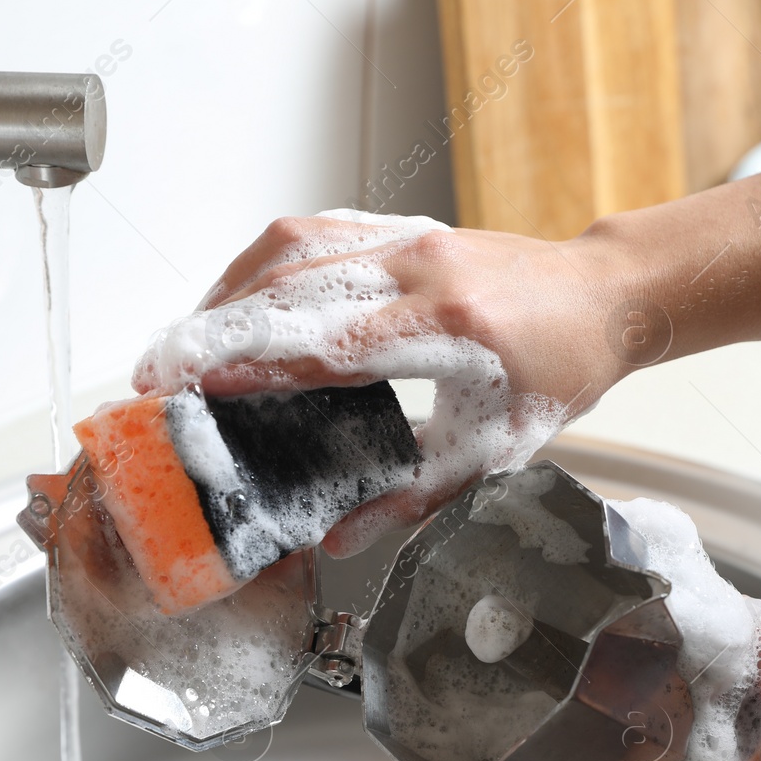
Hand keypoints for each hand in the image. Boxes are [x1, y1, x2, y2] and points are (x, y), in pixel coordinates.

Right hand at [132, 211, 637, 555]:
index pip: (329, 343)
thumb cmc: (557, 369)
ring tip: (185, 342)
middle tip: (159, 373)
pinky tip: (234, 299)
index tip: (193, 384)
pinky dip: (259, 266)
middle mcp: (421, 269)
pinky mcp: (399, 225)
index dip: (253, 363)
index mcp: (449, 327)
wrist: (601, 299)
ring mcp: (407, 237)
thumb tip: (338, 535)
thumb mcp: (494, 449)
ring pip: (291, 248)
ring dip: (226, 292)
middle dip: (213, 328)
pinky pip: (312, 232)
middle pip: (291, 287)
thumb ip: (412, 495)